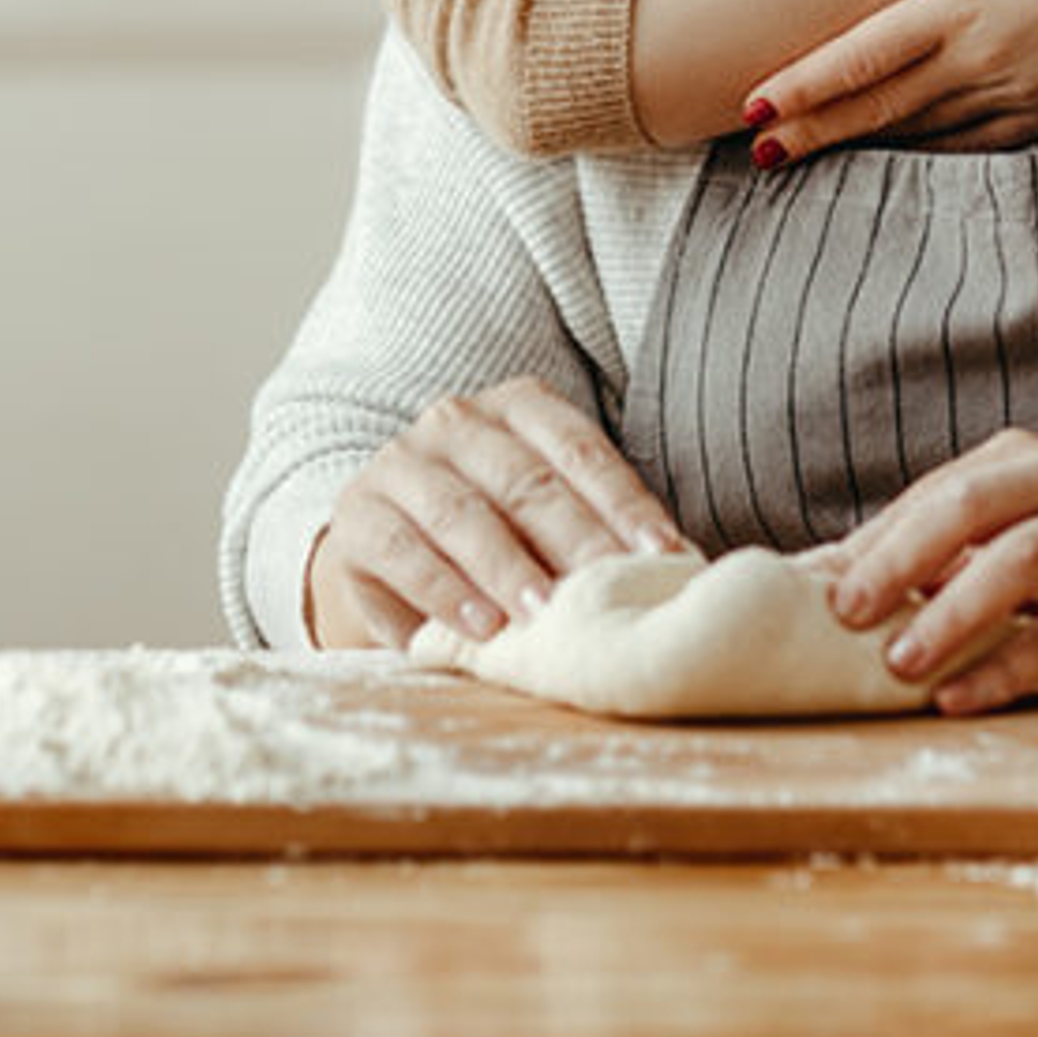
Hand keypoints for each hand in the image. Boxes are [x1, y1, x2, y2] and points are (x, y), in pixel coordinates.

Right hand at [306, 377, 689, 649]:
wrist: (388, 556)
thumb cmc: (494, 537)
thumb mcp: (543, 519)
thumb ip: (596, 528)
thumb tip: (677, 570)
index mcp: (517, 409)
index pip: (579, 449)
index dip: (624, 502)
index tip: (664, 553)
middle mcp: (456, 423)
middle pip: (526, 481)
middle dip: (574, 539)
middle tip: (610, 588)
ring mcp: (401, 465)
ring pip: (463, 513)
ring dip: (508, 567)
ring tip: (545, 613)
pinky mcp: (360, 518)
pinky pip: (405, 551)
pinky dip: (446, 591)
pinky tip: (481, 627)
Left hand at [736, 0, 1037, 161]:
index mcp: (958, 8)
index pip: (857, 60)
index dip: (801, 90)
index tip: (753, 111)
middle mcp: (981, 63)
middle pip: (880, 110)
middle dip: (816, 134)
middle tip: (762, 156)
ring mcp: (1020, 95)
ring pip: (926, 132)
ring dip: (870, 144)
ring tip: (819, 151)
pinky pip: (979, 144)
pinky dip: (935, 149)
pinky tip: (910, 147)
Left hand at [824, 430, 1037, 710]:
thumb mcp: (1014, 546)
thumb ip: (939, 559)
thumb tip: (821, 584)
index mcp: (1020, 460)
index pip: (932, 494)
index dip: (871, 541)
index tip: (813, 588)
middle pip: (969, 506)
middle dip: (899, 559)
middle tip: (845, 613)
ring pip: (1021, 560)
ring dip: (952, 613)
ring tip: (899, 663)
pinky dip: (1007, 666)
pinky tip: (961, 696)